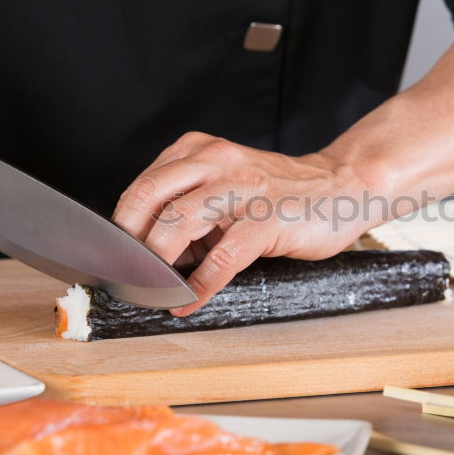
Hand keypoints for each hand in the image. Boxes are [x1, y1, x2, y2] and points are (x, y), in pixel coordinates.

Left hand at [112, 132, 372, 315]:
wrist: (342, 187)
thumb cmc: (281, 194)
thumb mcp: (227, 187)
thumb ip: (190, 211)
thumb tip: (149, 257)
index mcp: (199, 151)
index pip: (141, 186)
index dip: (119, 228)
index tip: (111, 260)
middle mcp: (215, 161)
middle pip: (147, 199)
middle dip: (126, 245)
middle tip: (122, 277)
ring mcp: (241, 189)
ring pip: (177, 225)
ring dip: (155, 266)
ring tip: (149, 292)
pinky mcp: (266, 220)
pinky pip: (220, 259)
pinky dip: (198, 287)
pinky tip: (188, 303)